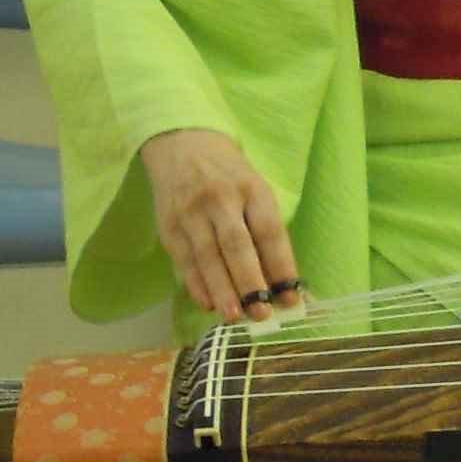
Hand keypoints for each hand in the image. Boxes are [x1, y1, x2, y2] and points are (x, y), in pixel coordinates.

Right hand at [139, 129, 302, 322]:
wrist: (183, 144)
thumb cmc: (230, 176)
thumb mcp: (256, 191)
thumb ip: (267, 233)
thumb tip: (281, 283)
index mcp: (252, 190)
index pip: (269, 232)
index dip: (281, 266)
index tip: (292, 298)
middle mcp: (221, 199)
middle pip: (237, 245)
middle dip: (250, 282)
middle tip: (262, 314)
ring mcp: (191, 212)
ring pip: (207, 256)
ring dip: (221, 289)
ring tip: (234, 316)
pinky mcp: (169, 224)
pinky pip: (183, 259)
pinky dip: (195, 283)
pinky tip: (206, 303)